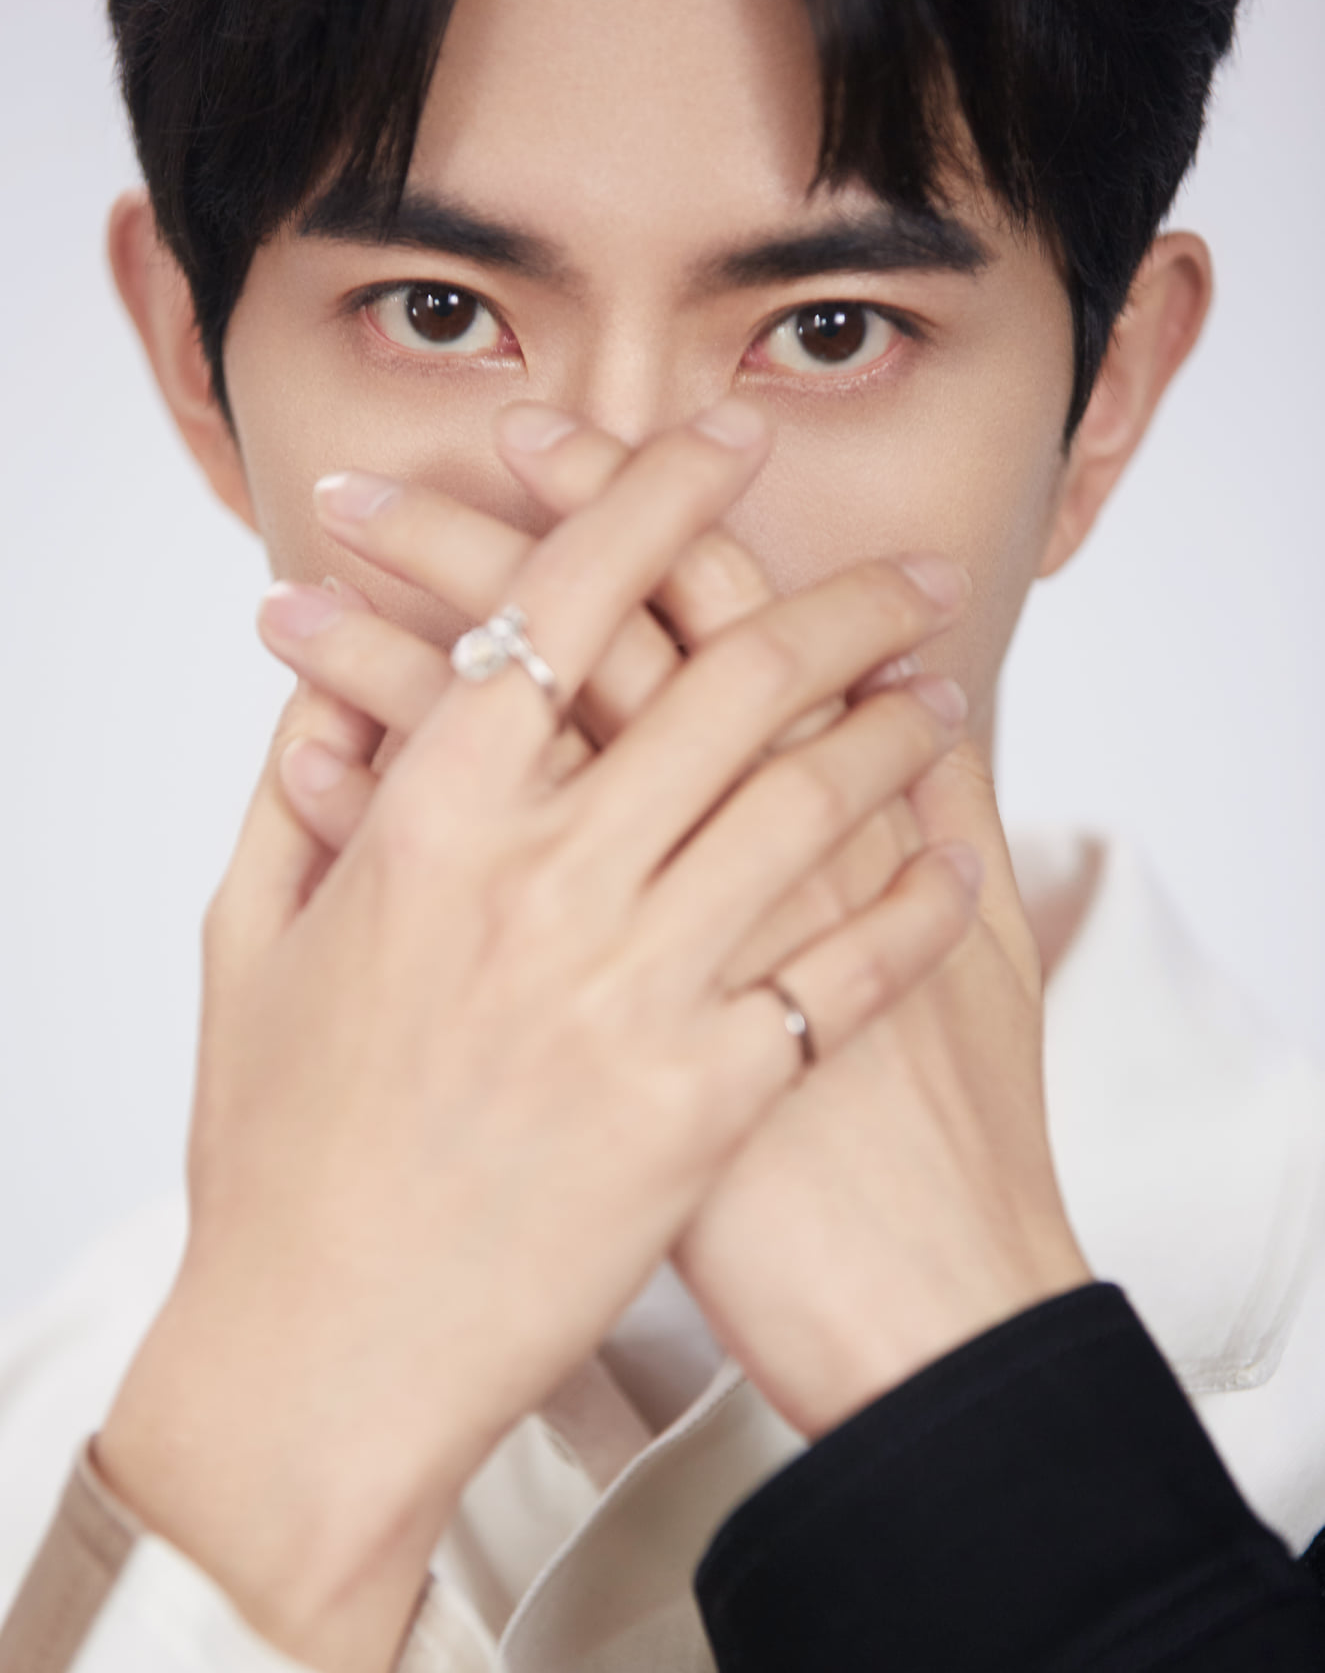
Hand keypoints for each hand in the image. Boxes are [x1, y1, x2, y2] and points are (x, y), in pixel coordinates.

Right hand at [273, 402, 1087, 1444]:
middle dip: (837, 601)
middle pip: (726, 677)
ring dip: (895, 725)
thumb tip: (343, 681)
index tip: (721, 445)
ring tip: (939, 689)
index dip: (650, 496)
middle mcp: (541, 883)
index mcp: (425, 823)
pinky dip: (910, 892)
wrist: (327, 1352)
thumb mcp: (257, 943)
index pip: (561, 600)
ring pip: (810, 799)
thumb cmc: (281, 1149)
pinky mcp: (706, 1098)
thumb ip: (305, 791)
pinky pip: (848, 964)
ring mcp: (634, 989)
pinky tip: (946, 850)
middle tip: (901, 578)